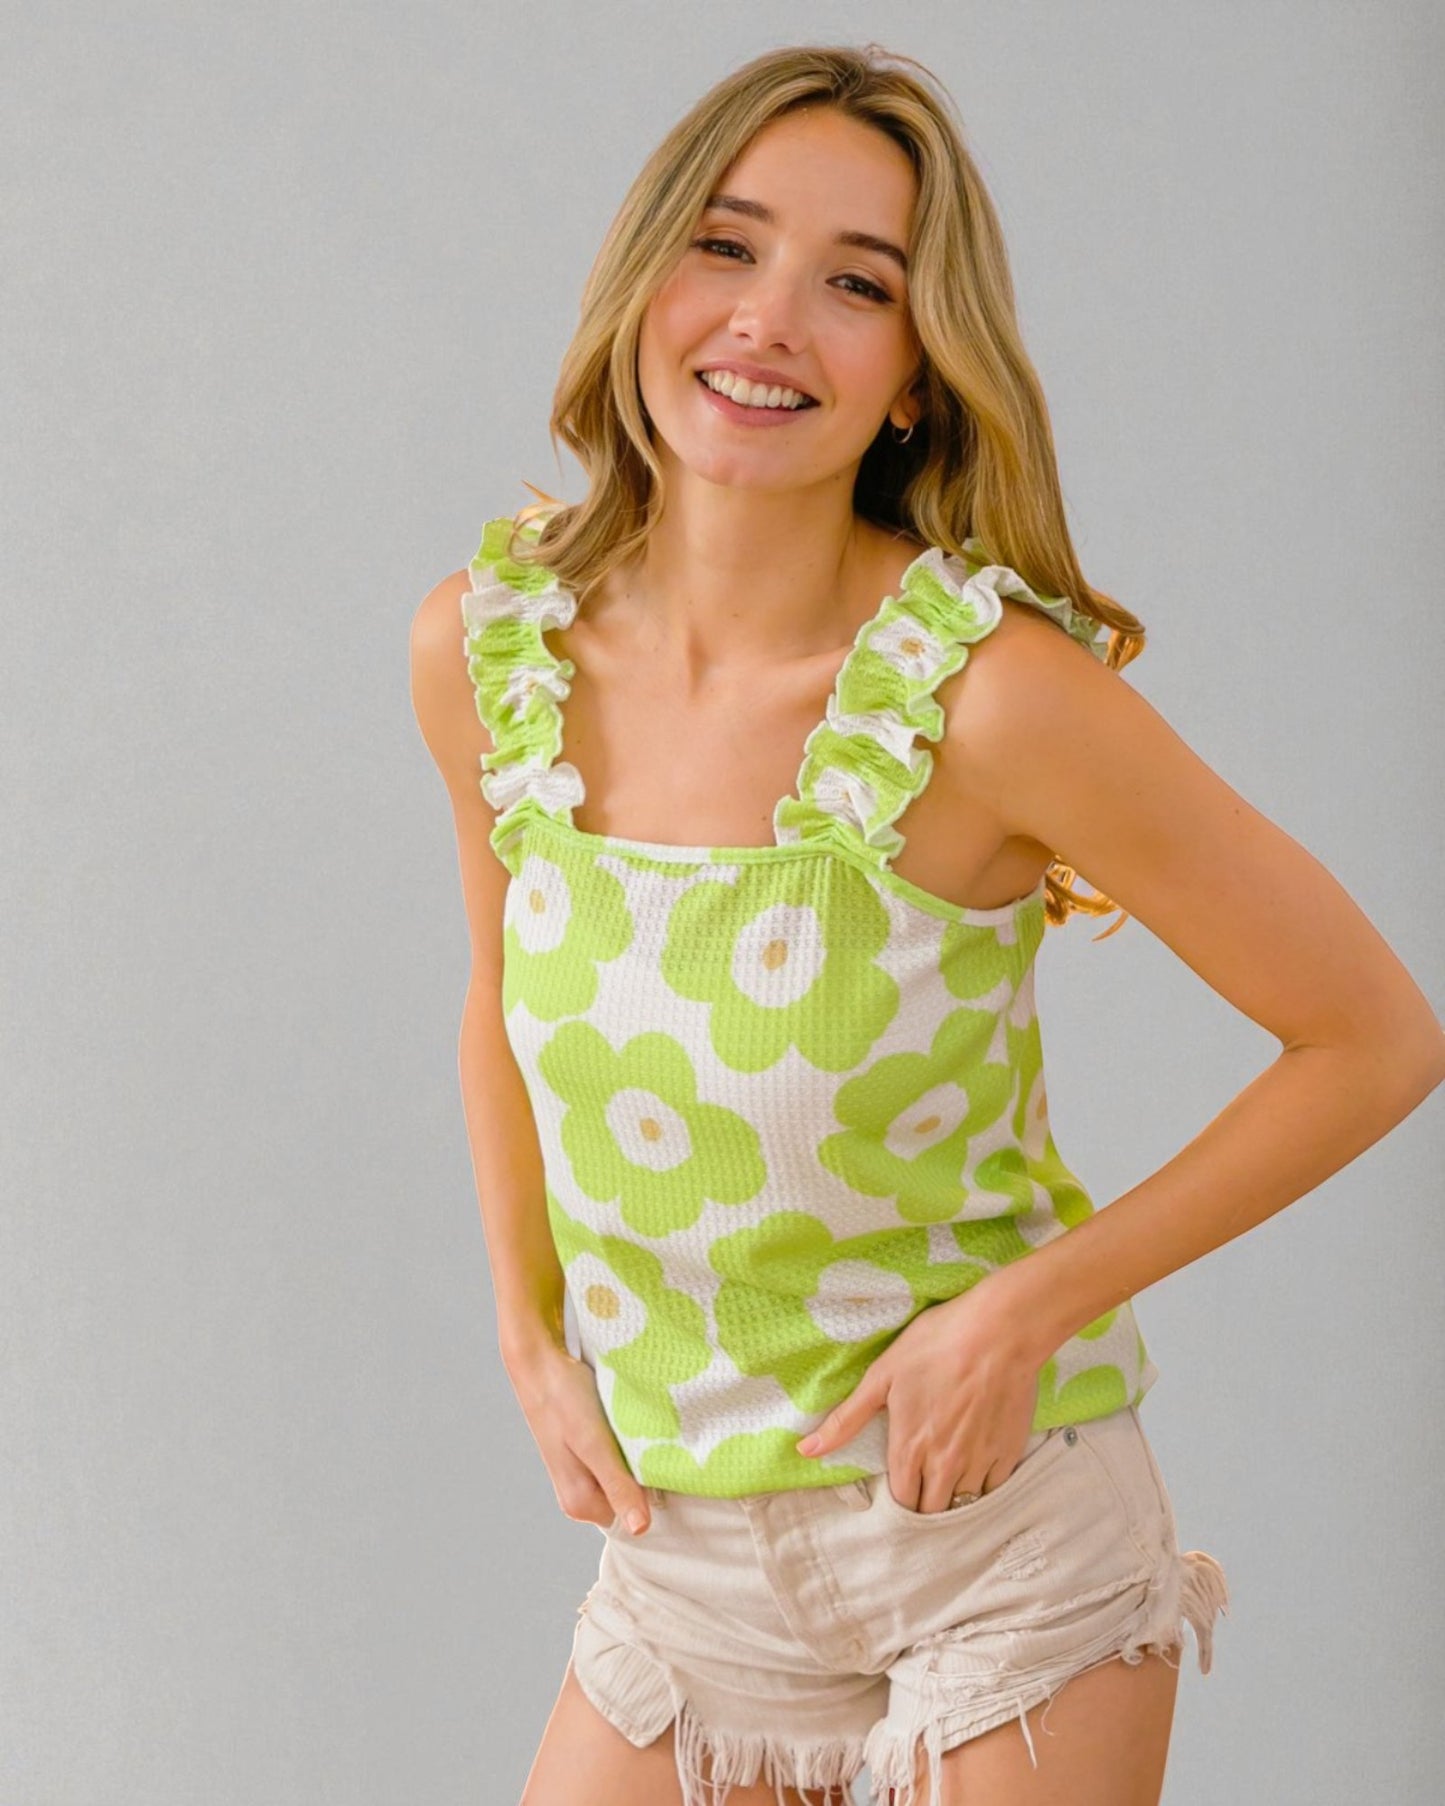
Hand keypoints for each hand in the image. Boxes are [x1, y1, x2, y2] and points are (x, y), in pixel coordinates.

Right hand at [506, 1342, 652, 1535]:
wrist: (540, 1361)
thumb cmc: (564, 1399)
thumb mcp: (594, 1443)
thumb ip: (618, 1485)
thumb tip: (641, 1530)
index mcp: (581, 1504)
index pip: (635, 1514)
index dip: (653, 1490)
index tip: (662, 1461)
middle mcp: (580, 1496)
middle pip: (631, 1495)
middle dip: (644, 1471)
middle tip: (650, 1439)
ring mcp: (582, 1474)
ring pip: (627, 1474)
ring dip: (637, 1454)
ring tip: (635, 1428)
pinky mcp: (586, 1452)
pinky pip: (618, 1457)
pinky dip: (627, 1442)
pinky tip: (626, 1423)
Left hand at [794, 1274, 1043, 1513]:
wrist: (999, 1331)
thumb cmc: (936, 1345)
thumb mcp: (882, 1376)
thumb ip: (846, 1420)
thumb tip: (806, 1451)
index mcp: (910, 1448)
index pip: (901, 1501)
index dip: (897, 1499)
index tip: (898, 1486)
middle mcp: (944, 1465)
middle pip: (932, 1511)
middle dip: (923, 1504)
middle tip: (922, 1485)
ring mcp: (980, 1462)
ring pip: (963, 1504)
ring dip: (953, 1497)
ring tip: (948, 1478)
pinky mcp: (1009, 1452)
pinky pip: (994, 1490)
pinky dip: (983, 1486)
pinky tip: (977, 1467)